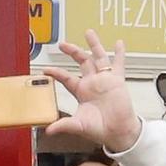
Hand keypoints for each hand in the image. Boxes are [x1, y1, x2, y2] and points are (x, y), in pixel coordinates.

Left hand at [43, 32, 141, 153]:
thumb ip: (64, 125)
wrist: (118, 132)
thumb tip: (48, 130)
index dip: (56, 72)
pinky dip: (120, 54)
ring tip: (88, 33)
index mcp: (81, 91)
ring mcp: (105, 80)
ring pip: (98, 57)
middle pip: (81, 61)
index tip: (46, 69)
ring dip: (94, 45)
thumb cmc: (100, 129)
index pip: (66, 77)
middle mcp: (92, 83)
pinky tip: (119, 43)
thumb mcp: (79, 125)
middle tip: (62, 44)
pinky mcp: (117, 81)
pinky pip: (119, 64)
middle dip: (72, 51)